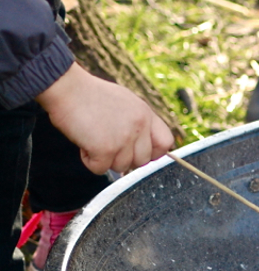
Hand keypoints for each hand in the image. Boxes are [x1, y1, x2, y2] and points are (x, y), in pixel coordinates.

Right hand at [35, 63, 173, 174]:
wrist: (66, 87)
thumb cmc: (90, 95)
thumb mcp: (125, 103)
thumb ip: (138, 123)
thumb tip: (142, 147)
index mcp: (146, 114)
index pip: (165, 143)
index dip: (153, 152)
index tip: (136, 151)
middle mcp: (139, 126)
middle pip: (142, 161)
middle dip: (124, 158)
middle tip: (106, 144)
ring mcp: (124, 138)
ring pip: (121, 167)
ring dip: (104, 159)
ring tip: (93, 138)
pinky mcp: (106, 148)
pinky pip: (100, 169)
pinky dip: (89, 161)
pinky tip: (83, 143)